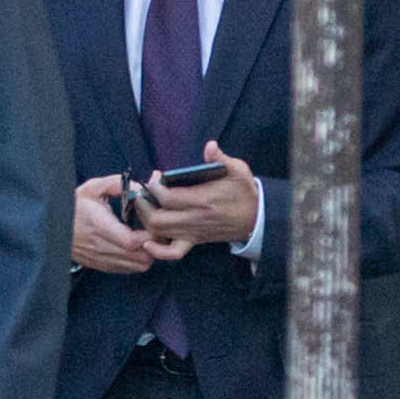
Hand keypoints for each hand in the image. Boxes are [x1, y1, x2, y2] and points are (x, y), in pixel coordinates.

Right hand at [69, 174, 160, 277]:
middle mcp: (101, 246)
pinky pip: (128, 270)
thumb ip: (116, 184)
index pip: (130, 241)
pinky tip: (136, 247)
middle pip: (139, 257)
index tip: (152, 226)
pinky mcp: (100, 266)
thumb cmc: (74, 205)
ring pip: (137, 266)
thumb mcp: (92, 188)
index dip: (148, 236)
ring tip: (147, 239)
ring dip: (147, 254)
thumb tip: (140, 187)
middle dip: (154, 246)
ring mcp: (101, 259)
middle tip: (155, 232)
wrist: (51, 226)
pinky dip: (137, 260)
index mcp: (99, 226)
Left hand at [134, 141, 261, 256]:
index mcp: (203, 199)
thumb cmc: (244, 192)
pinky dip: (157, 251)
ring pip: (158, 232)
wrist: (256, 218)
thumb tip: (210, 145)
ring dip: (145, 220)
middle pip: (156, 218)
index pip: (168, 198)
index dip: (154, 188)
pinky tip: (147, 242)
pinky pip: (172, 252)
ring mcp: (192, 232)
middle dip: (143, 204)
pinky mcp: (193, 241)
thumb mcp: (238, 170)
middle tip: (143, 191)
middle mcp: (194, 218)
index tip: (155, 177)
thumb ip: (222, 158)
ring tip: (144, 205)